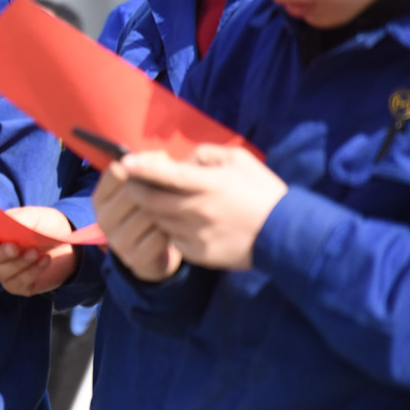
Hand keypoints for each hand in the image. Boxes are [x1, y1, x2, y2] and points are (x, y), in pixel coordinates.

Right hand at [0, 207, 80, 295]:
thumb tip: (5, 225)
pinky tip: (45, 261)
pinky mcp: (19, 286)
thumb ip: (19, 219)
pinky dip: (32, 272)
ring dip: (19, 263)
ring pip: (2, 272)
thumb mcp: (36, 216)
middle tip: (16, 247)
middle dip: (2, 253)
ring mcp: (6, 272)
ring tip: (36, 252)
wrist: (70, 245)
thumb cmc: (47, 227)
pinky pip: (18, 283)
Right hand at [94, 161, 184, 281]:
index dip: (142, 165)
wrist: (150, 255)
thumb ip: (145, 172)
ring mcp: (116, 241)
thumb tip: (161, 156)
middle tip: (177, 187)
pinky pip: (159, 238)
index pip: (117, 171)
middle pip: (133, 192)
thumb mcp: (139, 191)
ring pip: (148, 215)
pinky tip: (176, 228)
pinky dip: (171, 232)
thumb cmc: (146, 212)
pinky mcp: (134, 258)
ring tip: (177, 208)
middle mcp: (102, 219)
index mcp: (99, 198)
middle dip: (158, 189)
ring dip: (167, 211)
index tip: (163, 163)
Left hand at [118, 146, 287, 271]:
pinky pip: (172, 239)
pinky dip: (169, 230)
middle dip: (134, 190)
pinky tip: (179, 223)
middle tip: (130, 183)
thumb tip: (182, 160)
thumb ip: (206, 155)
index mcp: (208, 184)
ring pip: (158, 220)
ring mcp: (195, 234)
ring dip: (151, 211)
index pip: (165, 175)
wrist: (285, 235)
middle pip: (150, 200)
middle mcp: (197, 210)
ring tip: (154, 202)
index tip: (124, 163)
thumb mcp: (240, 160)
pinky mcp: (197, 254)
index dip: (141, 168)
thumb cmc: (263, 192)